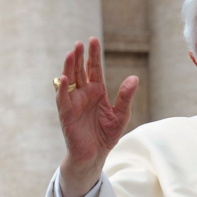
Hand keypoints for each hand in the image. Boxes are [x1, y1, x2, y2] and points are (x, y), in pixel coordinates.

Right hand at [56, 37, 138, 196]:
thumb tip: (134, 78)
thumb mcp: (121, 115)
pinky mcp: (66, 115)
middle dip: (80, 57)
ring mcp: (74, 103)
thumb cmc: (106, 135)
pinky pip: (63, 99)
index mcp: (97, 91)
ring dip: (69, 68)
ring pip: (70, 81)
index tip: (93, 40)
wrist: (94, 155)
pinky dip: (62, 89)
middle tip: (79, 43)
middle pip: (80, 71)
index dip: (93, 55)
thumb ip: (125, 97)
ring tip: (71, 54)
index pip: (94, 69)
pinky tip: (63, 78)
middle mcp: (84, 94)